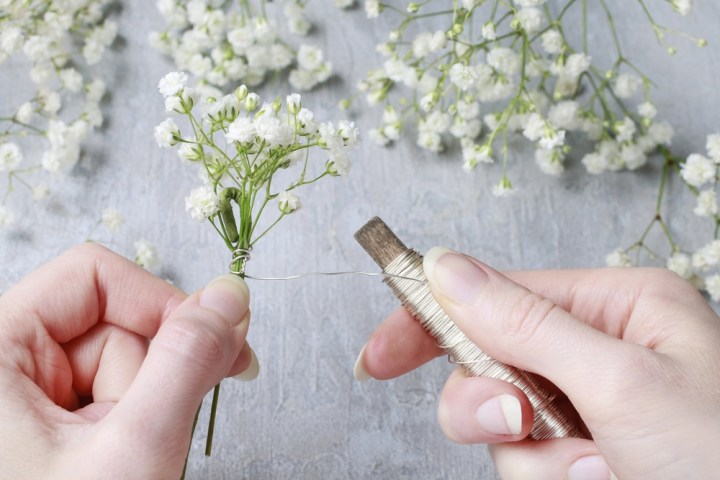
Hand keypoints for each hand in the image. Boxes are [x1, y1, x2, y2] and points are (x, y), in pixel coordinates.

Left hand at [0, 243, 257, 479]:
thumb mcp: (131, 451)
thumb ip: (186, 363)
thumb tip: (231, 295)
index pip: (93, 276)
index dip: (160, 302)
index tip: (213, 343)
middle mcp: (6, 366)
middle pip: (116, 321)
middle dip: (157, 374)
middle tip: (164, 431)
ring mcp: (30, 396)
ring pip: (125, 361)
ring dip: (150, 407)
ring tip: (135, 459)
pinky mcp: (53, 422)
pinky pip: (119, 393)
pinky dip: (140, 421)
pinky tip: (130, 456)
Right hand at [355, 247, 719, 478]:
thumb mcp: (623, 382)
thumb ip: (525, 325)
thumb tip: (447, 270)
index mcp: (620, 307)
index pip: (496, 294)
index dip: (430, 318)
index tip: (377, 355)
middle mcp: (602, 352)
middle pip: (490, 363)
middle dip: (492, 404)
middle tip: (518, 423)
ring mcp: (591, 409)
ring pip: (504, 427)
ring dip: (541, 461)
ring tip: (601, 473)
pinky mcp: (584, 457)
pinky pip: (528, 467)